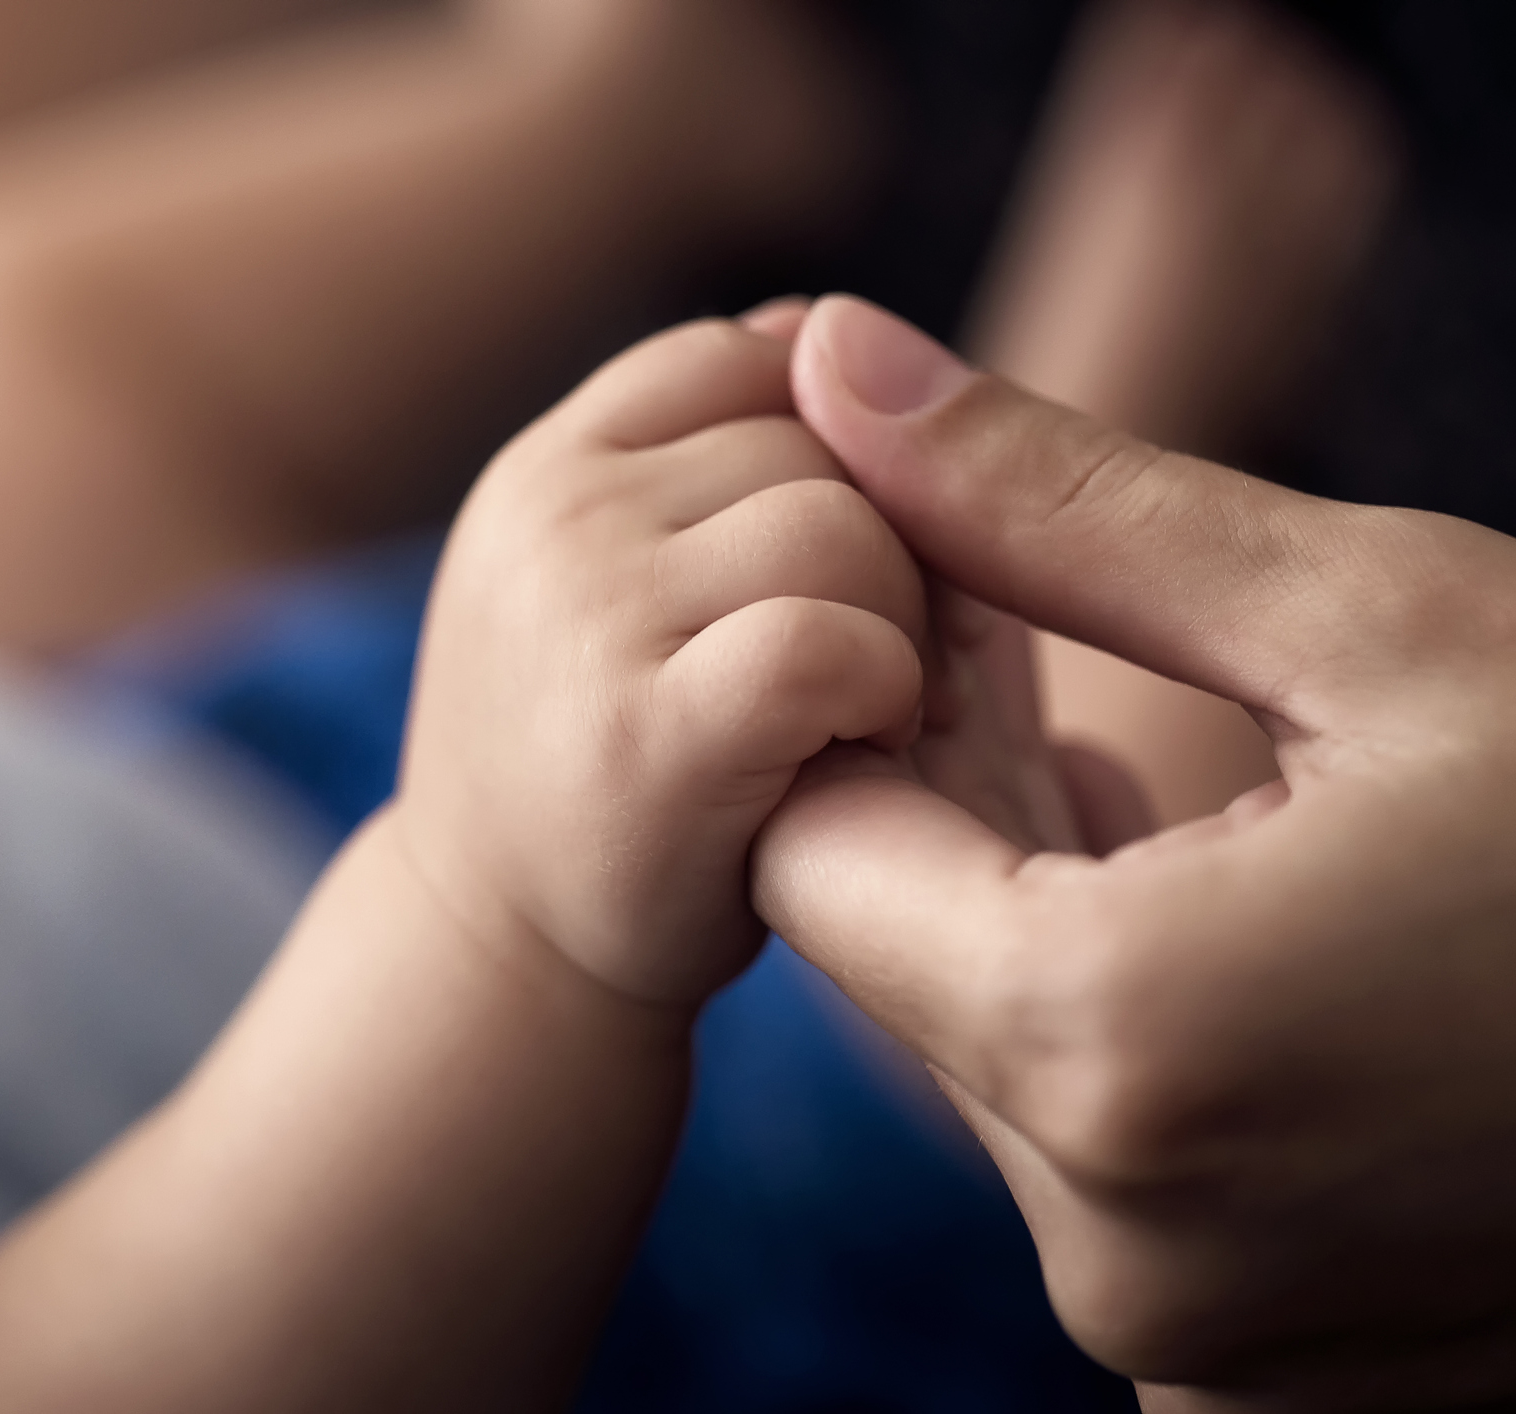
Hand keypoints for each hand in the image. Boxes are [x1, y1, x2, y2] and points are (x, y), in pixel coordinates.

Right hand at [397, 308, 927, 1005]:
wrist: (506, 959)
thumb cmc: (601, 764)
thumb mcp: (611, 581)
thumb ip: (703, 461)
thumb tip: (833, 331)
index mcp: (551, 464)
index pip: (757, 356)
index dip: (844, 458)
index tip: (840, 576)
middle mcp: (553, 513)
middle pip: (827, 438)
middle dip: (888, 554)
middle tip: (861, 674)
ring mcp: (587, 614)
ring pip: (848, 529)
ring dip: (900, 630)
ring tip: (856, 717)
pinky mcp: (647, 731)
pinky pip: (832, 641)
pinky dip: (884, 696)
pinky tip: (858, 755)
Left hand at [756, 295, 1515, 1411]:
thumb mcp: (1377, 620)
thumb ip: (1059, 503)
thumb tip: (835, 358)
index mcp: (1114, 1047)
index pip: (803, 850)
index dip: (846, 709)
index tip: (933, 603)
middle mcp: (1123, 1250)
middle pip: (893, 968)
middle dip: (938, 799)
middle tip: (1006, 639)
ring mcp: (1196, 1344)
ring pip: (993, 1067)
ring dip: (1023, 908)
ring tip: (1101, 750)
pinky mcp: (1271, 1378)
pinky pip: (1105, 1172)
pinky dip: (1114, 1032)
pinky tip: (1186, 896)